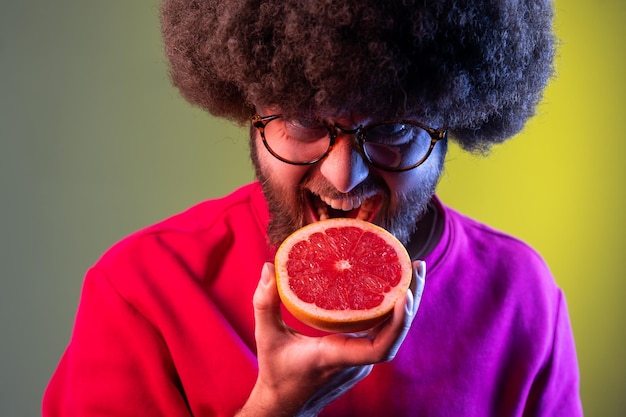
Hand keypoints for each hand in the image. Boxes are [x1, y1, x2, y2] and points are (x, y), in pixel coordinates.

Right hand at [236, 260, 425, 416]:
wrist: (286, 405)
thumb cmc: (276, 373)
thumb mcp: (266, 337)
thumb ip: (265, 303)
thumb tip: (269, 268)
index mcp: (336, 356)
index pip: (379, 348)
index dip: (398, 323)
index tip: (404, 294)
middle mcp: (356, 360)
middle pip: (396, 333)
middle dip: (412, 299)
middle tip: (418, 265)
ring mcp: (361, 360)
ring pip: (393, 332)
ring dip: (406, 302)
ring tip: (411, 269)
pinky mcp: (361, 356)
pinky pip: (383, 331)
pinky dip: (392, 309)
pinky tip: (392, 285)